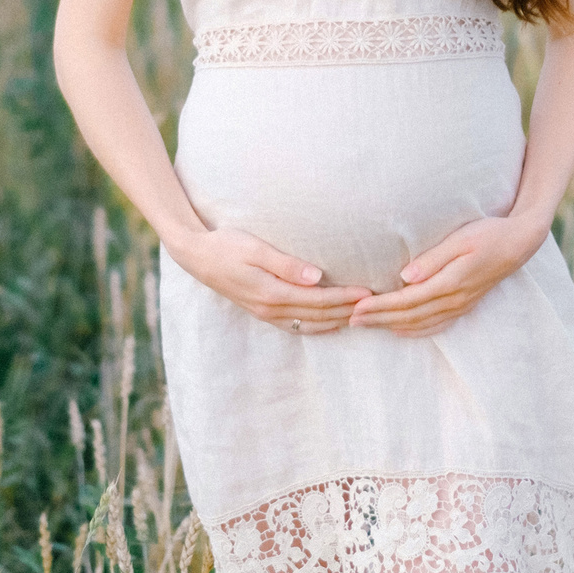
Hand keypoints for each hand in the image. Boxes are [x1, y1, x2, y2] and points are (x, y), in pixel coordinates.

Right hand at [167, 226, 371, 334]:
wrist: (197, 256)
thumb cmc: (227, 245)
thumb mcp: (255, 248)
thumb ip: (286, 264)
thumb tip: (317, 277)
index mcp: (272, 293)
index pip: (318, 300)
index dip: (345, 297)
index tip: (369, 292)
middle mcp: (271, 309)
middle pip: (318, 316)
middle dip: (348, 311)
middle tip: (376, 305)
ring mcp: (266, 314)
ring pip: (309, 325)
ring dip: (337, 321)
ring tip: (361, 316)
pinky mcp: (263, 312)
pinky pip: (296, 327)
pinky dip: (318, 327)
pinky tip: (332, 323)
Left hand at [348, 215, 545, 338]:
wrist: (520, 242)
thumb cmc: (488, 233)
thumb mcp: (461, 239)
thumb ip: (433, 259)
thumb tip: (405, 278)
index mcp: (451, 283)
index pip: (407, 301)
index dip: (380, 307)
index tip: (356, 307)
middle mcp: (454, 300)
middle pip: (409, 316)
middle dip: (378, 319)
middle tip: (350, 319)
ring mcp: (460, 305)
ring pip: (420, 324)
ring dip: (391, 326)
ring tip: (366, 324)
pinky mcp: (464, 305)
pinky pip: (436, 325)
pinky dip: (414, 330)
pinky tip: (400, 330)